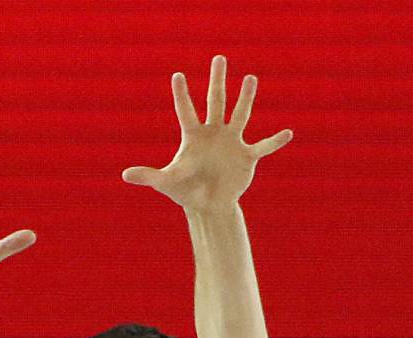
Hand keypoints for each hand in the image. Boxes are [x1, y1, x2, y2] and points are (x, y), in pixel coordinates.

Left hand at [121, 55, 292, 212]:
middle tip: (219, 58)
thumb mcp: (167, 182)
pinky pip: (263, 146)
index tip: (178, 76)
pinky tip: (288, 133)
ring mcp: (232, 142)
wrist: (208, 204)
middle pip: (216, 101)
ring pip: (240, 114)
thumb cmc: (185, 190)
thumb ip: (149, 176)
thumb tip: (125, 174)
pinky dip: (275, 141)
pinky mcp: (247, 156)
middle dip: (217, 80)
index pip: (186, 111)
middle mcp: (214, 132)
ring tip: (250, 79)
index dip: (182, 95)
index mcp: (194, 136)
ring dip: (245, 98)